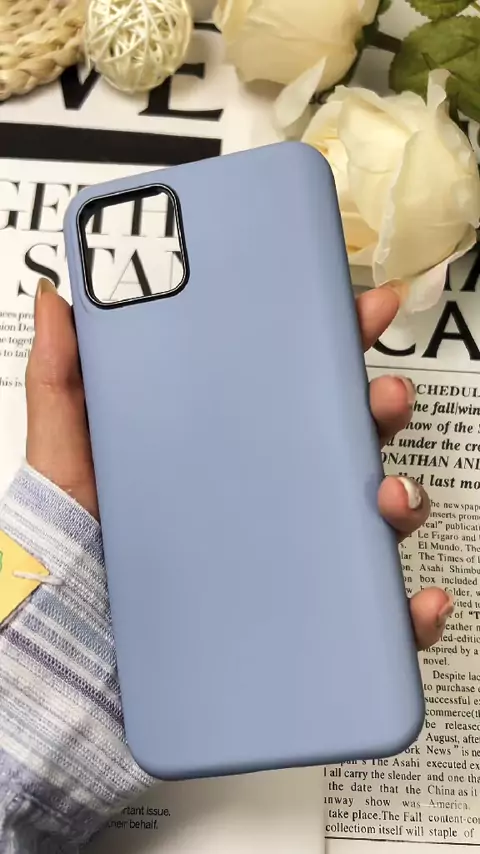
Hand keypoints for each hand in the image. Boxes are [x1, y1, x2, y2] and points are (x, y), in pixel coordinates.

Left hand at [26, 278, 451, 650]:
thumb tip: (63, 301)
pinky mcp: (303, 616)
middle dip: (382, 408)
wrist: (78, 651)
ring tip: (387, 498)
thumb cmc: (75, 551)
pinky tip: (415, 602)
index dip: (335, 343)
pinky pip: (372, 612)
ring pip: (374, 517)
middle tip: (382, 396)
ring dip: (404, 499)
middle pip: (349, 439)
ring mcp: (291, 553)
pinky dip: (409, 610)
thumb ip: (64, 380)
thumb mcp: (66, 457)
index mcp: (229, 446)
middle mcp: (269, 494)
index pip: (294, 382)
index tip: (362, 310)